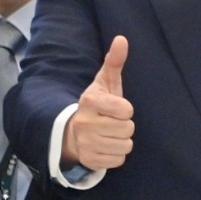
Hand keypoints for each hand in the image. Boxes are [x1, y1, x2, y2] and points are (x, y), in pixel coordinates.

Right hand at [62, 35, 133, 170]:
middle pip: (128, 128)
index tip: (115, 108)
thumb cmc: (96, 105)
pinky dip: (116, 154)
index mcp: (90, 102)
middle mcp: (85, 123)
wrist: (72, 132)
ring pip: (125, 145)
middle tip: (112, 122)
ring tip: (109, 134)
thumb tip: (122, 39)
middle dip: (124, 125)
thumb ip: (114, 62)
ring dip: (121, 140)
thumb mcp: (105, 83)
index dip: (125, 109)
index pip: (126, 109)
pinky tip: (105, 146)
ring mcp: (86, 143)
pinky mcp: (90, 160)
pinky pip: (118, 160)